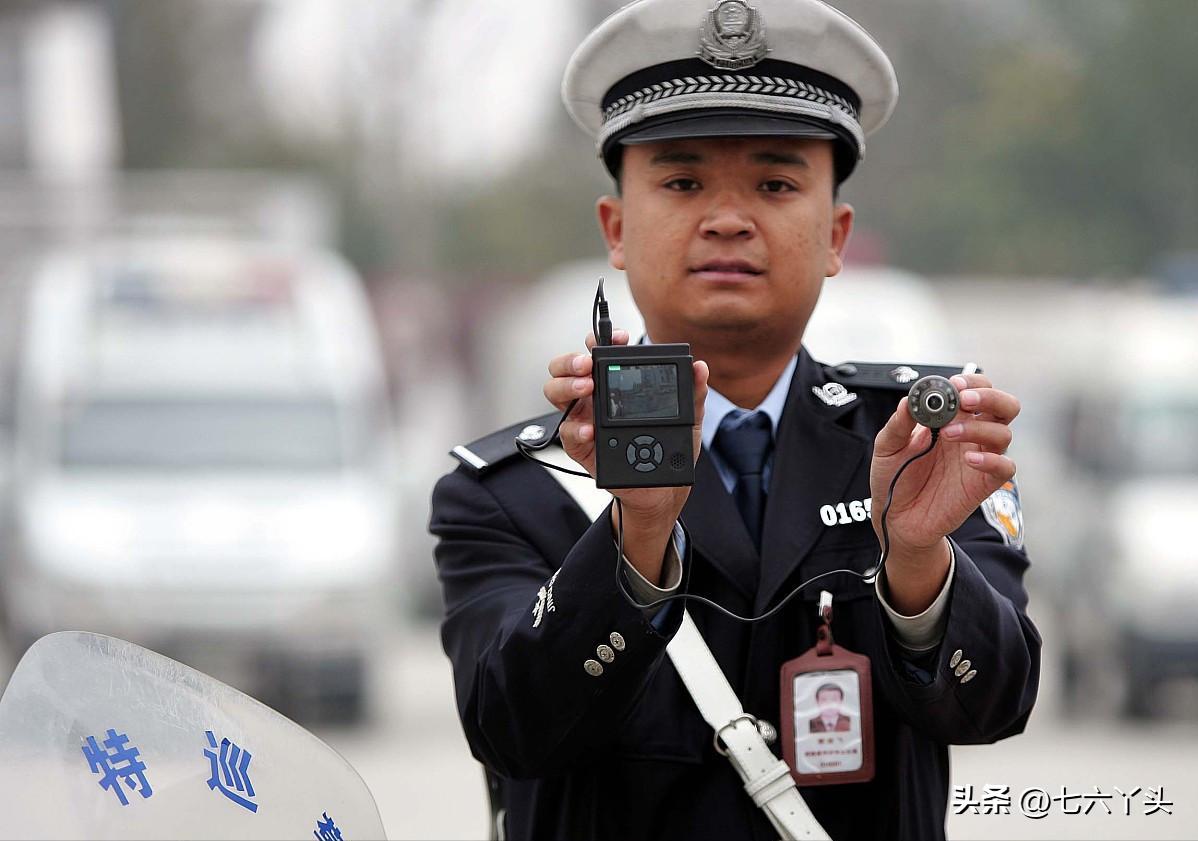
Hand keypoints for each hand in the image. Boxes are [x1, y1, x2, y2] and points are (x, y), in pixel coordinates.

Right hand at [543, 330, 709, 582]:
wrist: (663, 491)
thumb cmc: (668, 451)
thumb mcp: (688, 421)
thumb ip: (694, 394)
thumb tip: (700, 368)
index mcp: (616, 386)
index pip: (599, 354)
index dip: (601, 340)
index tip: (616, 338)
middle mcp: (594, 399)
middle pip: (566, 370)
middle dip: (572, 360)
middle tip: (588, 364)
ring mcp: (584, 421)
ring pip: (557, 394)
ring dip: (567, 386)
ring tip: (587, 388)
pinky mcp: (582, 448)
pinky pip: (567, 434)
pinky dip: (575, 429)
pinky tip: (589, 430)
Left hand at [869, 373, 1019, 601]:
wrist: (895, 516)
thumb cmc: (894, 476)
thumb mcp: (887, 446)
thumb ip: (898, 423)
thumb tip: (908, 401)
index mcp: (951, 418)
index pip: (976, 390)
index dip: (971, 382)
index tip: (954, 384)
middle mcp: (971, 434)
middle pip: (1004, 406)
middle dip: (989, 397)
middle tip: (964, 400)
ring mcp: (980, 457)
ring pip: (1004, 432)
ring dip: (978, 427)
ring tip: (947, 434)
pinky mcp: (984, 483)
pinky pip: (1006, 467)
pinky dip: (993, 459)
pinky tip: (969, 459)